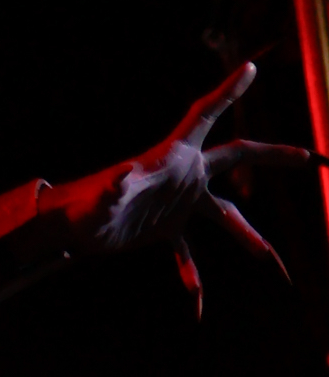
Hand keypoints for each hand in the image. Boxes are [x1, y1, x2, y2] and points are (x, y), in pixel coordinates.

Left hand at [51, 63, 323, 313]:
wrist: (72, 229)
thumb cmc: (86, 206)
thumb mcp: (104, 197)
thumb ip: (116, 188)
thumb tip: (120, 181)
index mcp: (174, 155)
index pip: (205, 115)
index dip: (227, 92)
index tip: (251, 68)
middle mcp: (186, 174)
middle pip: (239, 156)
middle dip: (276, 157)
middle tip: (313, 160)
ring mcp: (180, 203)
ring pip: (226, 216)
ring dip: (250, 239)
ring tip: (274, 263)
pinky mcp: (167, 231)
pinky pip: (188, 256)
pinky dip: (192, 280)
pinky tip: (198, 308)